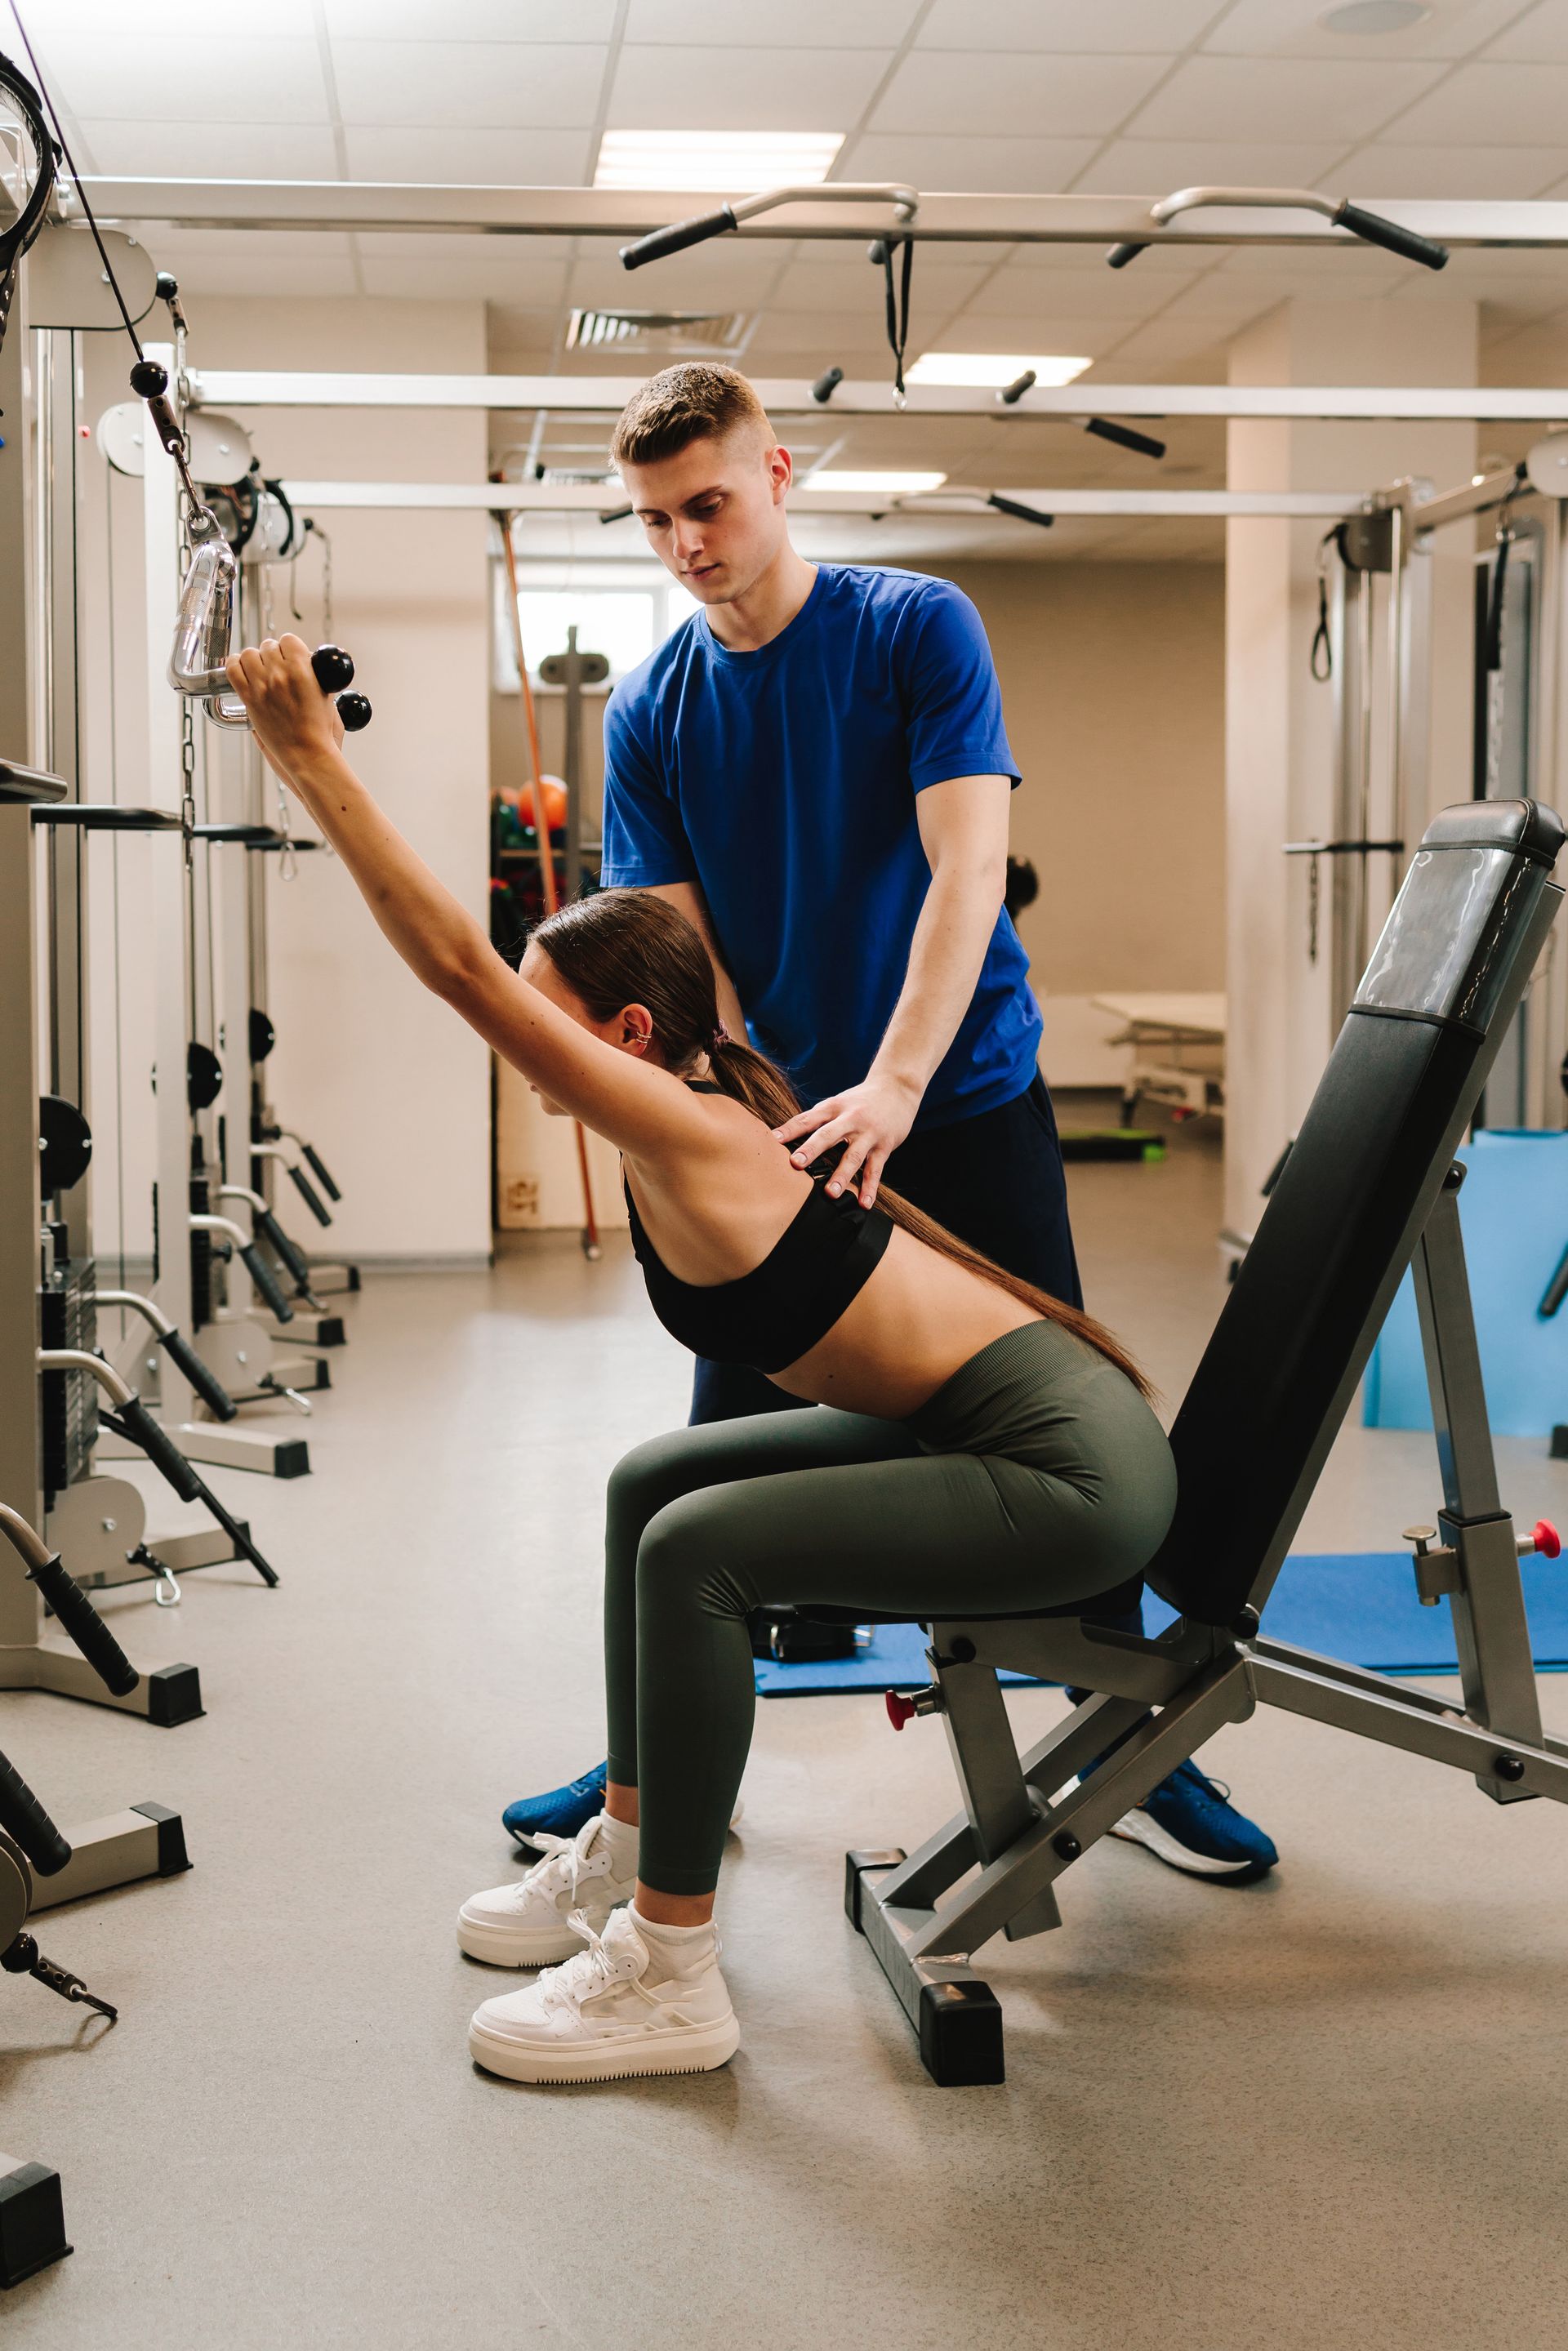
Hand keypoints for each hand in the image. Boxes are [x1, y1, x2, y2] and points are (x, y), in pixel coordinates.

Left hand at [225, 635, 343, 788]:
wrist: (306, 753)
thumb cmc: (319, 730)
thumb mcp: (326, 694)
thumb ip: (314, 672)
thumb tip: (305, 660)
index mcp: (301, 669)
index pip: (288, 640)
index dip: (289, 647)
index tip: (290, 655)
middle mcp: (279, 675)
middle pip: (268, 646)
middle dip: (273, 654)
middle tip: (277, 667)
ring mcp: (262, 686)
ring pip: (249, 654)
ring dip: (254, 659)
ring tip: (260, 670)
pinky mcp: (249, 699)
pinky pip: (233, 669)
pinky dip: (235, 665)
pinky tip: (242, 669)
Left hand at [773, 1071, 921, 1208]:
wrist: (897, 1088)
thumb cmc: (860, 1101)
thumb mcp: (837, 1103)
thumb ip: (815, 1119)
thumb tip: (783, 1137)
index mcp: (833, 1107)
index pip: (808, 1118)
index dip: (790, 1129)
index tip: (772, 1140)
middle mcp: (850, 1119)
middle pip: (828, 1134)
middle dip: (812, 1149)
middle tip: (796, 1163)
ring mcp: (869, 1133)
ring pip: (854, 1156)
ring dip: (842, 1175)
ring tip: (831, 1194)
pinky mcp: (885, 1146)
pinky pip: (876, 1170)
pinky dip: (870, 1188)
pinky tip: (864, 1204)